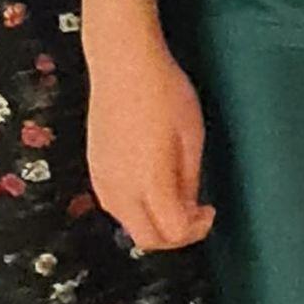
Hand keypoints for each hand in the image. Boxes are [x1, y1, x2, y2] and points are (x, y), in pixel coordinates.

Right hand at [84, 23, 213, 250]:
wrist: (122, 64)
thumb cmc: (166, 93)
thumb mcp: (191, 136)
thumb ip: (189, 179)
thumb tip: (188, 207)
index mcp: (150, 181)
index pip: (172, 232)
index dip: (197, 230)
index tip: (210, 210)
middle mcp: (120, 190)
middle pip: (146, 239)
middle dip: (175, 237)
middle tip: (195, 215)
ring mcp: (102, 180)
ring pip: (129, 225)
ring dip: (155, 223)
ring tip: (178, 198)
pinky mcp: (94, 169)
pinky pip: (116, 206)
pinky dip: (138, 210)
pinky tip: (154, 186)